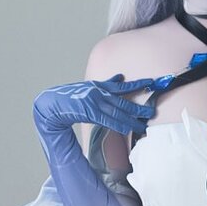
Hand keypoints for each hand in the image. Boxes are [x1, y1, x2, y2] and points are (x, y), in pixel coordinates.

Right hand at [33, 74, 155, 136]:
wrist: (54, 103)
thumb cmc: (72, 97)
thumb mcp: (91, 86)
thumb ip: (107, 83)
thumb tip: (120, 77)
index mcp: (101, 86)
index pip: (123, 86)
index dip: (139, 84)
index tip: (152, 83)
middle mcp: (100, 93)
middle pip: (124, 101)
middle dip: (139, 107)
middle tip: (152, 112)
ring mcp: (95, 102)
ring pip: (118, 112)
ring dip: (132, 120)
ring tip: (143, 125)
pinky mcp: (89, 112)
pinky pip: (107, 120)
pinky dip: (118, 124)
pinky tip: (127, 129)